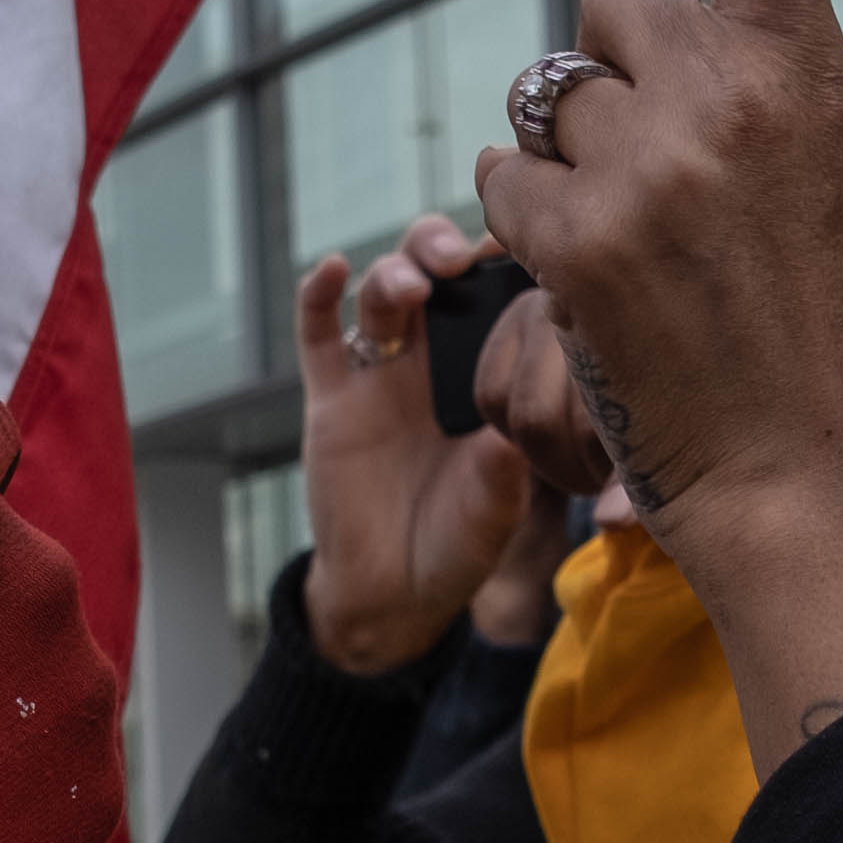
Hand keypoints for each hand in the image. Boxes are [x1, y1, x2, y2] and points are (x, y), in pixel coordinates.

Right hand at [294, 221, 541, 674]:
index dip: (503, 265)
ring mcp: (379, 377)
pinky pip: (318, 337)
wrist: (392, 595)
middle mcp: (434, 364)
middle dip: (440, 250)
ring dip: (394, 274)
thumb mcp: (493, 513)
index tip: (524, 247)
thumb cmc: (457, 545)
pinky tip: (333, 269)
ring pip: (380, 298)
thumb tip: (507, 438)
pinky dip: (318, 296)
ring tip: (413, 285)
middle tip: (457, 259)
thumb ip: (501, 475)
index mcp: (485, 376)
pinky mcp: (332, 400)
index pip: (494, 299)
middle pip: (433, 277)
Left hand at [473, 0, 842, 765]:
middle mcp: (733, 94)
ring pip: (545, 98)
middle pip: (610, 2)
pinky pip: (502, 177)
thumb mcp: (807, 181)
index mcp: (808, 69)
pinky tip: (593, 288)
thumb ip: (735, 89)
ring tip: (642, 254)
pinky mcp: (579, 235)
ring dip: (568, 165)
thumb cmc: (806, 334)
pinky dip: (525, 228)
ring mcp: (652, 164)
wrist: (799, 478)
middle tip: (668, 178)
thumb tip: (620, 37)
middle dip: (615, 72)